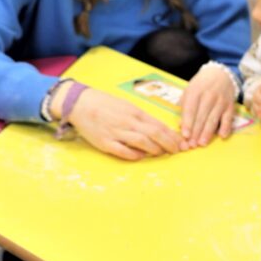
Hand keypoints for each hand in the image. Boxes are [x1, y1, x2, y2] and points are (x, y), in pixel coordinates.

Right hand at [65, 87, 183, 160]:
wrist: (79, 103)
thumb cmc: (105, 104)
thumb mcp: (126, 106)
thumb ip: (141, 118)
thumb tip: (158, 129)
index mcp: (135, 112)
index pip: (159, 125)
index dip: (172, 135)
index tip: (181, 142)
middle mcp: (128, 122)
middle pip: (154, 134)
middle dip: (169, 143)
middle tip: (176, 151)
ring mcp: (116, 132)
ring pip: (142, 142)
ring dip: (155, 149)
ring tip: (162, 153)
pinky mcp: (105, 142)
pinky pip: (123, 151)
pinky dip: (134, 155)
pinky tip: (141, 157)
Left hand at [180, 64, 236, 146]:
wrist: (220, 74)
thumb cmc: (201, 85)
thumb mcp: (189, 91)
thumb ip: (184, 106)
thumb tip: (181, 124)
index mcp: (195, 91)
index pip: (191, 109)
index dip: (188, 123)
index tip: (185, 135)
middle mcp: (209, 96)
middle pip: (202, 116)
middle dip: (196, 132)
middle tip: (192, 145)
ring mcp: (221, 101)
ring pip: (214, 119)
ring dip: (208, 132)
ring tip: (202, 143)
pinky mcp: (230, 105)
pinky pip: (228, 118)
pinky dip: (226, 127)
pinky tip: (222, 135)